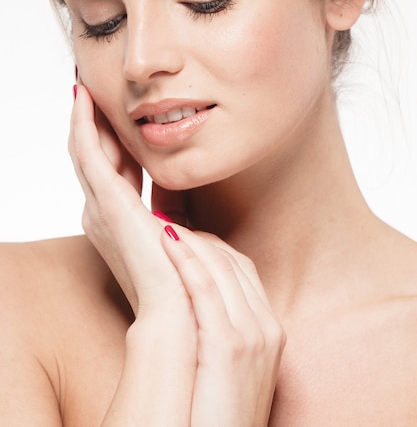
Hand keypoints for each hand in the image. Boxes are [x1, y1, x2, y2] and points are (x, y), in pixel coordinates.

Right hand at [69, 85, 188, 314]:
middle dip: (95, 123)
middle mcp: (102, 213)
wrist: (184, 308)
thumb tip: (178, 204)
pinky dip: (82, 125)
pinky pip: (87, 154)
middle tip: (91, 88)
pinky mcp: (104, 203)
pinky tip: (83, 98)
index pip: (112, 169)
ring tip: (84, 87)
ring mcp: (100, 208)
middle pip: (95, 156)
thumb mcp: (181, 236)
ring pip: (86, 151)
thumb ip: (176, 214)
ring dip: (85, 118)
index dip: (110, 137)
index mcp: (120, 221)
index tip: (114, 108)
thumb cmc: (188, 277)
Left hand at [161, 226, 284, 426]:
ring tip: (160, 222)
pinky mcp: (230, 347)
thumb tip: (193, 301)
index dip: (211, 246)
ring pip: (220, 267)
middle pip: (233, 261)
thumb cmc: (215, 414)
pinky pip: (206, 289)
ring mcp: (254, 336)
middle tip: (166, 219)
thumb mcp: (226, 365)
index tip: (183, 233)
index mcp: (269, 329)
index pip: (241, 268)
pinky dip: (186, 259)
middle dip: (199, 237)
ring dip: (190, 241)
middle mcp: (267, 326)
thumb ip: (218, 329)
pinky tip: (166, 241)